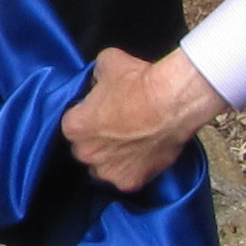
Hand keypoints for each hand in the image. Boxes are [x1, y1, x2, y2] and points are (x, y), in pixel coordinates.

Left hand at [60, 48, 225, 191]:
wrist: (172, 102)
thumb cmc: (138, 82)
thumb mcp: (107, 63)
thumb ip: (95, 76)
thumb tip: (99, 79)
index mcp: (73, 127)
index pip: (74, 124)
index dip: (88, 117)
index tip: (102, 112)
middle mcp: (85, 153)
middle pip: (87, 149)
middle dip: (98, 141)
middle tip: (119, 128)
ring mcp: (107, 170)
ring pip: (104, 167)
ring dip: (113, 159)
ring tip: (133, 142)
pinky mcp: (130, 182)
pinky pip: (127, 178)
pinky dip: (135, 169)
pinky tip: (145, 154)